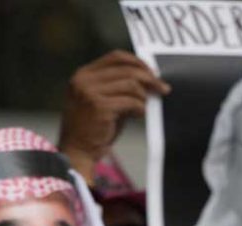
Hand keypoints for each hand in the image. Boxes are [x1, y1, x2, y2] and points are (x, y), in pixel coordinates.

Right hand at [58, 50, 169, 182]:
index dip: (138, 62)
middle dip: (149, 78)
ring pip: (131, 85)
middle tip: (163, 88)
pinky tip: (140, 115)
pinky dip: (140, 108)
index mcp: (83, 75)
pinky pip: (131, 101)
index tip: (153, 72)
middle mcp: (84, 80)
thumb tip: (149, 78)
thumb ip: (119, 87)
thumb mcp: (102, 100)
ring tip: (143, 108)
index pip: (116, 57)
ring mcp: (90, 93)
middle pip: (127, 69)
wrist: (78, 152)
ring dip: (143, 97)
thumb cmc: (93, 129)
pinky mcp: (100, 107)